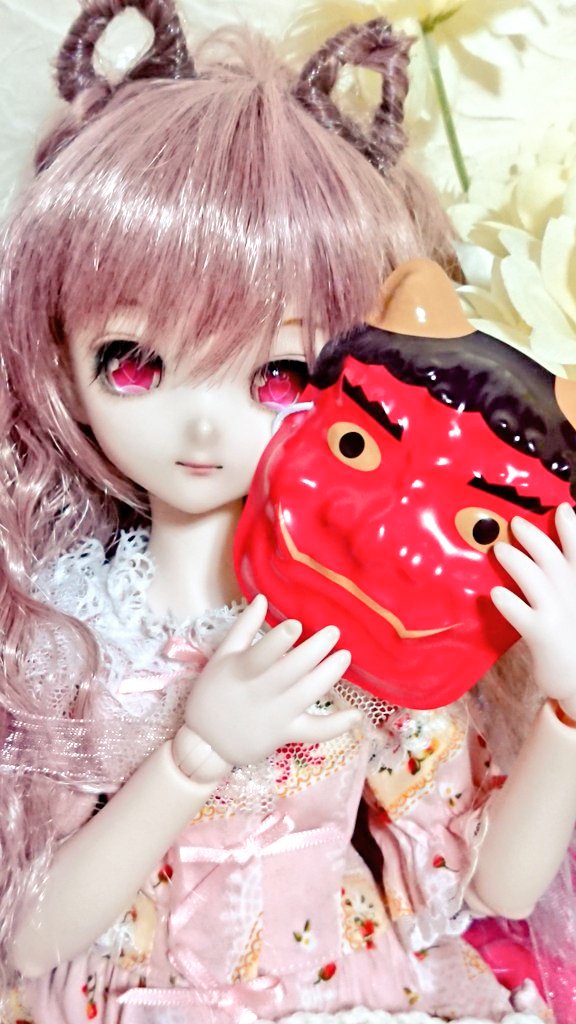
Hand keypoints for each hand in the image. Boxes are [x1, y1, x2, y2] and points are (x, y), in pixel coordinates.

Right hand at [182, 594, 357, 765]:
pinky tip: (357, 715)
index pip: (261, 655)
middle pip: (291, 671)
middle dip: (315, 650)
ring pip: (307, 695)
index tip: (296, 624)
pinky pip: (314, 731)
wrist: (206, 743)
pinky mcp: (286, 734)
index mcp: (241, 671)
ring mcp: (276, 715)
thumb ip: (244, 627)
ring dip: (329, 675)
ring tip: (345, 656)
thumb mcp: (222, 656)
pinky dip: (337, 726)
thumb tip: (262, 598)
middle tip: (334, 631)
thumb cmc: (213, 693)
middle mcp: (260, 693)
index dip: (279, 640)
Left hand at [491, 504, 575, 716]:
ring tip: (499, 549)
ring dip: (515, 560)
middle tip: (515, 523)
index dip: (571, 528)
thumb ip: (569, 576)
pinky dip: (508, 602)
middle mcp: (575, 595)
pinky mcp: (542, 635)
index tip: (561, 508)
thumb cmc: (575, 638)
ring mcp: (559, 614)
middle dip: (533, 537)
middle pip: (552, 558)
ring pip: (535, 579)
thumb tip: (554, 550)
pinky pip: (521, 614)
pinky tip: (495, 594)